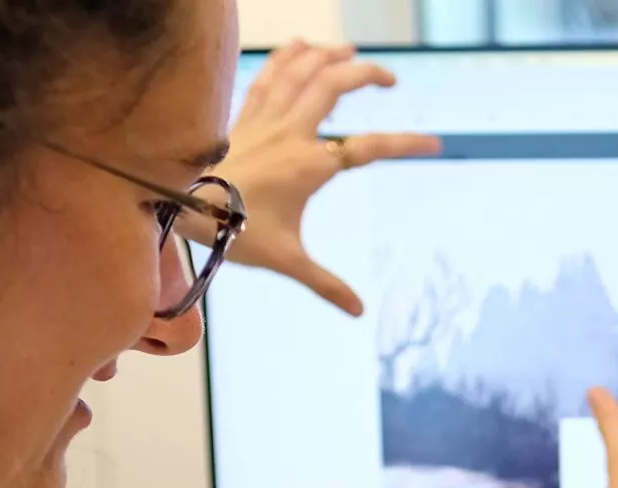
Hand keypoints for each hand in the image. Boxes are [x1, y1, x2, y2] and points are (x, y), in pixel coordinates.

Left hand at [218, 42, 441, 314]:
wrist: (183, 209)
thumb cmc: (233, 232)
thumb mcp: (285, 260)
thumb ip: (325, 283)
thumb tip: (359, 311)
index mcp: (309, 166)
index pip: (368, 149)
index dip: (405, 144)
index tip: (434, 144)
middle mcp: (290, 133)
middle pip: (334, 86)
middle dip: (366, 75)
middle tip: (389, 79)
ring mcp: (266, 120)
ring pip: (303, 72)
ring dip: (329, 57)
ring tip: (350, 53)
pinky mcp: (245, 117)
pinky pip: (270, 76)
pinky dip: (287, 57)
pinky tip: (301, 45)